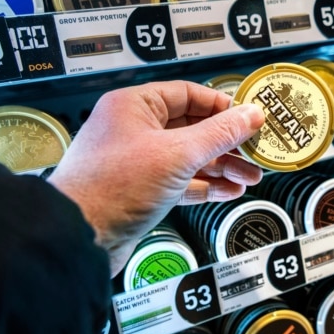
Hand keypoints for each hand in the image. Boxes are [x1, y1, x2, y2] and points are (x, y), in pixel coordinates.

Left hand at [47, 81, 264, 276]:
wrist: (79, 238)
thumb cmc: (112, 187)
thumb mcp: (177, 154)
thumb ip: (218, 134)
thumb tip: (250, 116)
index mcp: (135, 107)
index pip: (187, 94)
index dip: (221, 105)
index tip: (248, 118)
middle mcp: (135, 129)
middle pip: (192, 128)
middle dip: (227, 143)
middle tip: (255, 152)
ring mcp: (138, 161)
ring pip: (189, 157)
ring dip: (220, 167)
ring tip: (250, 176)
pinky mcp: (141, 190)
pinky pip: (180, 180)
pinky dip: (204, 185)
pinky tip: (228, 191)